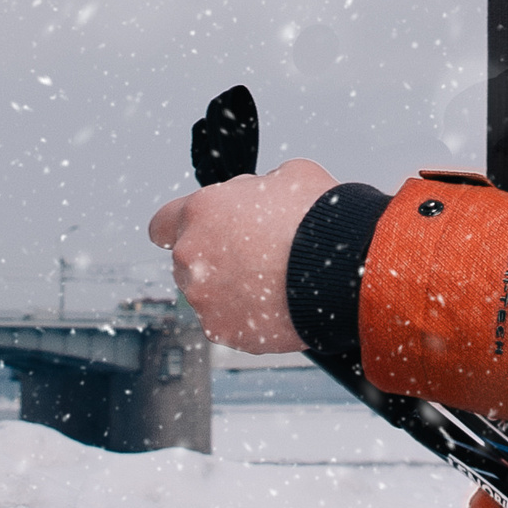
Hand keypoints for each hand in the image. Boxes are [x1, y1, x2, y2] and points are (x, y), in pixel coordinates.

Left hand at [146, 157, 332, 353]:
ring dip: (229, 290)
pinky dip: (248, 317)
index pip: (162, 224)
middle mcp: (191, 256)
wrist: (345, 266)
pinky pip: (229, 324)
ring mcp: (205, 299)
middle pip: (186, 262)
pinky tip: (277, 304)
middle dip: (213, 259)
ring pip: (207, 295)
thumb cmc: (318, 217)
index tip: (200, 233)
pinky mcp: (226, 332)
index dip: (183, 227)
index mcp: (200, 212)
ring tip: (272, 283)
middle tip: (253, 257)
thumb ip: (254, 189)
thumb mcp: (287, 176)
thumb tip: (255, 196)